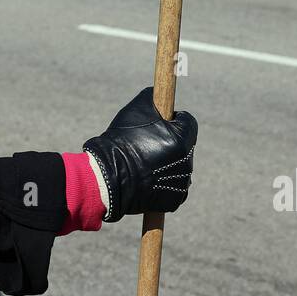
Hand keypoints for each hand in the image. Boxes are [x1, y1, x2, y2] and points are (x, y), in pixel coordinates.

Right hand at [83, 88, 196, 221]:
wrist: (108, 178)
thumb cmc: (121, 141)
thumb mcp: (136, 109)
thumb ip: (153, 97)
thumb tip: (160, 95)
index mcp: (181, 138)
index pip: (188, 121)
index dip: (172, 120)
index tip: (159, 123)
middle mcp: (186, 162)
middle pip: (184, 145)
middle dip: (171, 142)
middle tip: (147, 145)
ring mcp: (182, 183)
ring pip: (180, 166)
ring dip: (167, 162)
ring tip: (144, 163)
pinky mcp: (175, 199)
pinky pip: (175, 186)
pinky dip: (164, 182)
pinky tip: (147, 179)